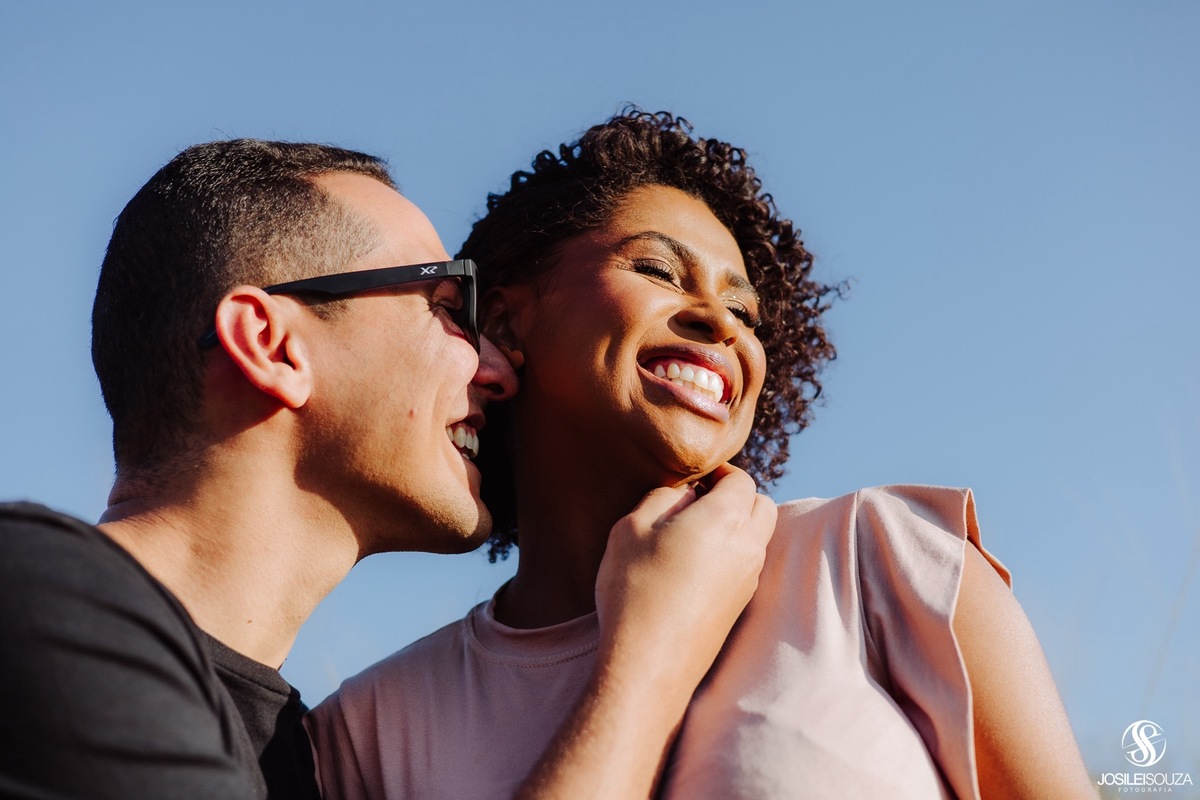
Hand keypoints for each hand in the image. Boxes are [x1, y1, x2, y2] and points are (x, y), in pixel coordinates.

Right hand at [515, 464, 774, 798]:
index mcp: (725, 518)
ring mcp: (749, 579)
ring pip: (759, 537)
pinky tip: (696, 568)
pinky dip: (733, 555)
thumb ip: (661, 498)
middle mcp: (748, 546)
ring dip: (737, 527)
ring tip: (693, 535)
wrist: (649, 663)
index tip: (695, 480)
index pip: (741, 480)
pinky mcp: (742, 606)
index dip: (718, 474)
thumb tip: (684, 494)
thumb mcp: (630, 528)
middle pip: (762, 505)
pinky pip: (749, 565)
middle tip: (698, 503)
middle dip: (737, 497)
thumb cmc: (635, 590)